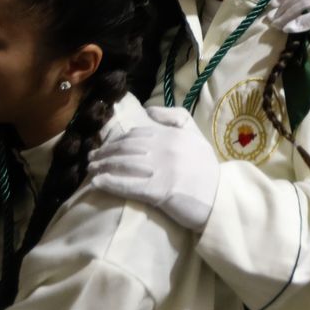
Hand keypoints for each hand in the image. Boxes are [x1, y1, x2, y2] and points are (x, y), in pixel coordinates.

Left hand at [89, 107, 219, 230]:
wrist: (220, 199)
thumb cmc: (206, 169)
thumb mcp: (196, 135)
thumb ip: (175, 118)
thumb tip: (149, 110)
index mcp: (172, 135)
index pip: (136, 134)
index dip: (116, 140)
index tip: (104, 146)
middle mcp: (165, 149)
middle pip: (126, 148)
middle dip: (105, 153)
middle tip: (90, 159)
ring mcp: (162, 170)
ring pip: (124, 165)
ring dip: (102, 166)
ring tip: (90, 170)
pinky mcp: (159, 191)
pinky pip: (129, 185)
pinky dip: (110, 183)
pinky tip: (97, 183)